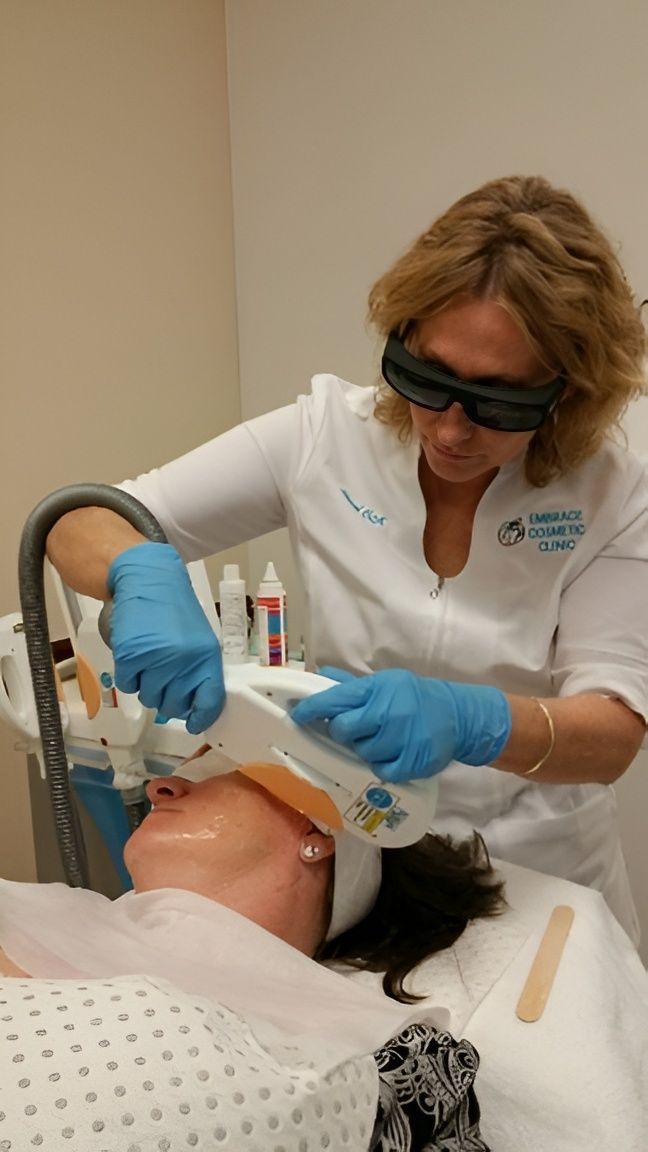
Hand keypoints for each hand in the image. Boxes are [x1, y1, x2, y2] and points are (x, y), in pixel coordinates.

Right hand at [107, 543, 224, 733]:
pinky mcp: (130, 657)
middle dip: (168, 699)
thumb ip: (199, 670)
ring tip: (150, 663)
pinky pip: (128, 685)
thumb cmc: (173, 610)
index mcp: (206, 656)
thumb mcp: (199, 638)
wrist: (147, 581)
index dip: (201, 718)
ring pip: (149, 698)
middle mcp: (183, 661)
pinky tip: (136, 657)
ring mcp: (156, 660)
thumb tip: (195, 703)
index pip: (209, 701)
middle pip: (174, 705)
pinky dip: (129, 676)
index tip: (194, 723)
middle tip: (164, 681)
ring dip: (147, 686)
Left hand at [290, 667, 510, 781]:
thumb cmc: (413, 698)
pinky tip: (392, 753)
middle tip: (352, 730)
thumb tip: (319, 676)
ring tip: (380, 739)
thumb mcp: (385, 683)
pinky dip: (382, 765)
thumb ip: (351, 684)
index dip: (312, 709)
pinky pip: (380, 770)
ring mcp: (399, 738)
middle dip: (342, 731)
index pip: (335, 699)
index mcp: (377, 688)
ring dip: (364, 749)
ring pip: (361, 752)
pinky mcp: (410, 762)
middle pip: (343, 729)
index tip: (297, 715)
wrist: (458, 716)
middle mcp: (387, 711)